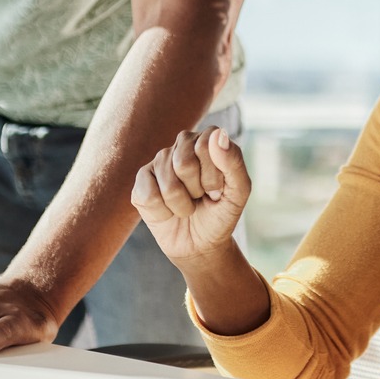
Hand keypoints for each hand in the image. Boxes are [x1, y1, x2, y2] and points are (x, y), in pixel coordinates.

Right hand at [131, 127, 249, 264]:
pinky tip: (168, 211)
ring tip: (187, 206)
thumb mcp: (238, 192)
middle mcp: (180, 145)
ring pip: (168, 186)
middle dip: (197, 190)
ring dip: (182, 206)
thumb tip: (217, 134)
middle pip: (183, 164)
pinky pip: (149, 198)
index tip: (217, 189)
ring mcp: (158, 162)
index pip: (205, 146)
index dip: (213, 176)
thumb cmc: (221, 214)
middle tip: (201, 197)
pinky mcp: (141, 183)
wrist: (201, 244)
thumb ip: (234, 161)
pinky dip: (164, 213)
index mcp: (206, 139)